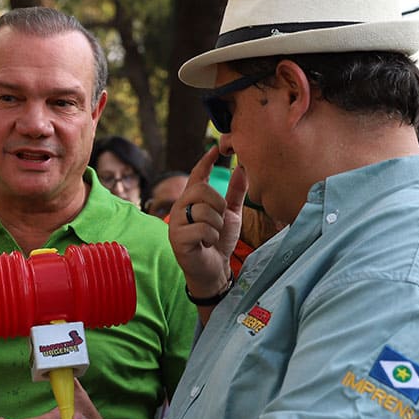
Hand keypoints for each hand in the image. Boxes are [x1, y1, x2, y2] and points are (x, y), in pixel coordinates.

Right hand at [170, 145, 244, 297]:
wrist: (215, 269)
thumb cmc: (220, 242)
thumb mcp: (231, 215)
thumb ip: (235, 193)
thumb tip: (241, 169)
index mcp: (192, 200)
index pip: (196, 175)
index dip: (205, 161)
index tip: (215, 149)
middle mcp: (180, 208)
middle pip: (201, 190)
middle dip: (218, 205)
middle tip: (219, 220)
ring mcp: (176, 223)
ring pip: (203, 211)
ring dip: (216, 226)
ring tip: (212, 235)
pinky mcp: (177, 239)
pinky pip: (202, 229)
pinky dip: (211, 238)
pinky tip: (206, 243)